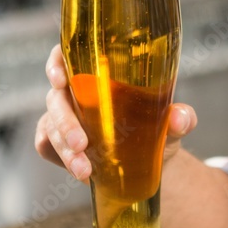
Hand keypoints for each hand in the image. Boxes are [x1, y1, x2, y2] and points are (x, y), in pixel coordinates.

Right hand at [34, 45, 196, 180]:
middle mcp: (77, 91)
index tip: (60, 79)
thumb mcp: (173, 123)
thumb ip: (181, 119)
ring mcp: (64, 116)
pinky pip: (46, 146)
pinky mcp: (58, 140)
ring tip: (85, 169)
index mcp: (99, 74)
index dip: (56, 63)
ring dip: (64, 149)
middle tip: (82, 144)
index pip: (67, 55)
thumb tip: (179, 119)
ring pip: (50, 126)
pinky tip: (84, 172)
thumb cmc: (158, 129)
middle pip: (56, 97)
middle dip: (64, 122)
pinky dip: (61, 159)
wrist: (152, 162)